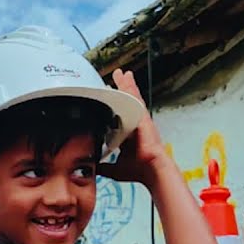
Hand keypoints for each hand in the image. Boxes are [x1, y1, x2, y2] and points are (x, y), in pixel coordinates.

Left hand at [98, 69, 170, 185]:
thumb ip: (104, 166)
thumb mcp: (115, 168)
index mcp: (128, 136)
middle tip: (116, 77)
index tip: (108, 99)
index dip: (114, 107)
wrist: (150, 169)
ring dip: (126, 84)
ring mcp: (139, 120)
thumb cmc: (138, 171)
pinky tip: (126, 77)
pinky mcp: (142, 117)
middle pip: (126, 103)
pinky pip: (135, 98)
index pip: (119, 117)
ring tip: (121, 73)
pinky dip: (130, 87)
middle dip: (122, 90)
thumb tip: (92, 167)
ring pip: (131, 98)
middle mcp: (134, 125)